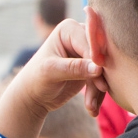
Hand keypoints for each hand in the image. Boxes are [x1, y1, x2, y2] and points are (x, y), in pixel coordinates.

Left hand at [0, 20, 109, 137]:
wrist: (33, 96)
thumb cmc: (36, 79)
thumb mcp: (52, 72)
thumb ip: (74, 68)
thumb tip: (99, 68)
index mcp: (69, 29)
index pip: (89, 41)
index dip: (96, 56)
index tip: (99, 73)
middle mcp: (81, 36)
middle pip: (102, 54)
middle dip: (100, 75)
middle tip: (100, 91)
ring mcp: (88, 53)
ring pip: (104, 69)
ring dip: (99, 89)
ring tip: (91, 108)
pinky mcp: (92, 68)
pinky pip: (102, 79)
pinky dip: (98, 95)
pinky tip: (91, 109)